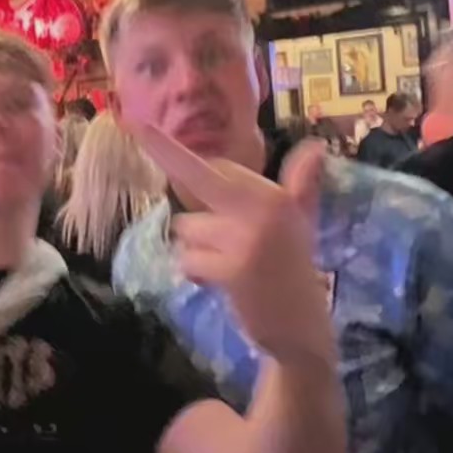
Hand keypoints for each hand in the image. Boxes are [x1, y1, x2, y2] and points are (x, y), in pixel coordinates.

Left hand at [135, 126, 333, 364]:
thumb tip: (315, 147)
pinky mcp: (232, 271)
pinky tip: (221, 284)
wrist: (301, 327)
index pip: (217, 167)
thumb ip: (300, 186)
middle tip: (183, 185)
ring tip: (229, 266)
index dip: (181, 158)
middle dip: (188, 198)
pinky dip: (196, 274)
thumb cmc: (293, 271)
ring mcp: (245, 240)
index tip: (137, 124)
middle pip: (196, 185)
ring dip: (197, 249)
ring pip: (186, 229)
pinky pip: (188, 261)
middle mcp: (262, 209)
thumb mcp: (300, 225)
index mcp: (274, 197)